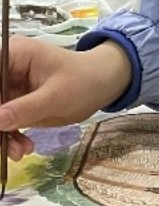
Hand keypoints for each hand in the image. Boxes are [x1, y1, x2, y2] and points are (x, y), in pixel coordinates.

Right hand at [0, 36, 131, 160]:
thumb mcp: (55, 96)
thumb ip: (24, 109)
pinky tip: (24, 148)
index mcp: (14, 54)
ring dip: (3, 135)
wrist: (102, 85)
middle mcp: (7, 68)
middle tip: (6, 147)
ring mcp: (10, 85)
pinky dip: (10, 136)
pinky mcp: (16, 101)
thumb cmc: (83, 81)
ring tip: (20, 151)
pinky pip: (3, 121)